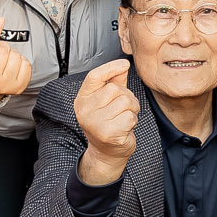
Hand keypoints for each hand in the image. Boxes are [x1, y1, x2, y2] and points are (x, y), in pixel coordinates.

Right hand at [0, 15, 32, 105]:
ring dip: (11, 53)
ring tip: (5, 60)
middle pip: (2, 51)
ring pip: (15, 56)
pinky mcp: (19, 87)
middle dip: (1, 46)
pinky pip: (25, 63)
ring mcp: (5, 86)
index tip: (0, 20)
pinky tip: (13, 65)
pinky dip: (21, 60)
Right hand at [73, 57, 137, 185]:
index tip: (124, 64)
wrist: (106, 153)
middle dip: (127, 96)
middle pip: (114, 89)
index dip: (110, 67)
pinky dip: (133, 121)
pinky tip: (125, 128)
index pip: (94, 76)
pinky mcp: (107, 133)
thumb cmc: (108, 123)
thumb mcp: (108, 101)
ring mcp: (94, 123)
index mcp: (82, 99)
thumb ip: (114, 82)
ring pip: (125, 102)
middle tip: (124, 109)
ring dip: (132, 109)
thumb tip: (123, 65)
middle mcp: (85, 110)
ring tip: (124, 118)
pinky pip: (130, 117)